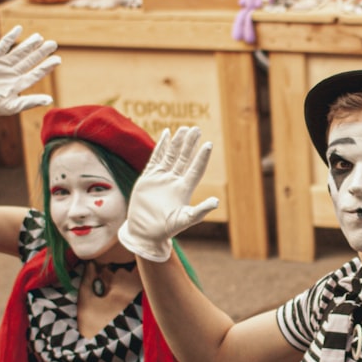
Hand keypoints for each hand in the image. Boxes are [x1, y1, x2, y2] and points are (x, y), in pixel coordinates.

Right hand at [0, 25, 59, 136]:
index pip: (36, 73)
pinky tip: (18, 29)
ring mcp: (3, 66)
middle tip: (53, 43)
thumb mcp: (14, 106)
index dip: (47, 66)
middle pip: (30, 61)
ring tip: (39, 37)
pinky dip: (9, 38)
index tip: (58, 59)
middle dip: (41, 52)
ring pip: (18, 52)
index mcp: (19, 85)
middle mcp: (13, 74)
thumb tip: (50, 100)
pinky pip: (2, 47)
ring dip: (29, 45)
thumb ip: (31, 101)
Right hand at [118, 126, 218, 261]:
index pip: (196, 169)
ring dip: (178, 143)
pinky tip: (167, 134)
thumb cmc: (166, 229)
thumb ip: (200, 211)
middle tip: (196, 129)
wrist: (145, 233)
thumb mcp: (185, 220)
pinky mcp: (148, 178)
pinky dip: (161, 146)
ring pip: (171, 155)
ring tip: (185, 129)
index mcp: (184, 189)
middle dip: (190, 144)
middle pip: (184, 158)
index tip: (209, 144)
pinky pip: (155, 158)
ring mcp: (161, 178)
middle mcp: (174, 181)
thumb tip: (217, 201)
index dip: (202, 157)